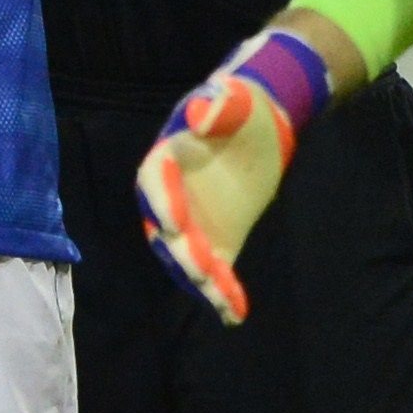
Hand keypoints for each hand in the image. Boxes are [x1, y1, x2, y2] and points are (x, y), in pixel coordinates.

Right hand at [134, 28, 333, 322]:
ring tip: (223, 299)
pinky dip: (225, 294)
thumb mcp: (235, 99)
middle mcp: (170, 200)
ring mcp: (192, 227)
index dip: (163, 202)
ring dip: (204, 282)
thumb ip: (219, 105)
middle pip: (167, 232)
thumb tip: (199, 115)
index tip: (176, 221)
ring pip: (188, 260)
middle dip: (183, 252)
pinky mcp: (216, 244)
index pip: (154, 183)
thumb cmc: (241, 109)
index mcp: (164, 161)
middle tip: (202, 268)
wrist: (259, 133)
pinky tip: (236, 314)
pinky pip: (215, 273)